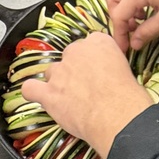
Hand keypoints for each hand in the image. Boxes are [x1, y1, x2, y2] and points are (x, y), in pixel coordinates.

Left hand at [21, 33, 152, 158]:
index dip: (91, 59)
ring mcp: (60, 72)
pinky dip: (34, 91)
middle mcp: (77, 52)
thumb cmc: (127, 96)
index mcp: (99, 42)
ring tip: (68, 97)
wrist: (117, 116)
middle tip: (85, 86)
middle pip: (69, 56)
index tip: (96, 69)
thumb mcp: (126, 68)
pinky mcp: (49, 93)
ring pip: (52, 72)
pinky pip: (31, 88)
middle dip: (74, 69)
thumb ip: (110, 63)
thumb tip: (106, 72)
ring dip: (58, 82)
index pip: (89, 43)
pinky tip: (40, 96)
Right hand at [106, 0, 158, 52]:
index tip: (124, 48)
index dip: (119, 34)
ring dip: (126, 10)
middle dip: (118, 18)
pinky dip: (135, 3)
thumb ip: (147, 32)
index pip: (118, 14)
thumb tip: (134, 43)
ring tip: (140, 25)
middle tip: (129, 33)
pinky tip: (148, 13)